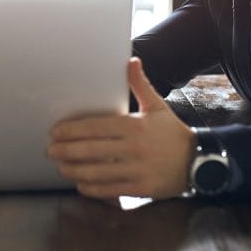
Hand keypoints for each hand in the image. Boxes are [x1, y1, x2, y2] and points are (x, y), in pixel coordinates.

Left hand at [47, 57, 193, 198]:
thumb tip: (131, 61)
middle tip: (50, 151)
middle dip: (66, 151)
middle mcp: (134, 147)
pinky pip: (110, 189)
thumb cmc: (172, 133)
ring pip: (97, 171)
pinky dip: (92, 188)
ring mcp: (137, 169)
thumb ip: (140, 85)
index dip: (71, 130)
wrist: (199, 161)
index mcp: (134, 125)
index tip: (55, 132)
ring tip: (61, 167)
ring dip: (74, 170)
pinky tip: (81, 184)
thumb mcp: (157, 106)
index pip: (95, 127)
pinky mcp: (141, 188)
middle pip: (91, 150)